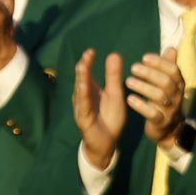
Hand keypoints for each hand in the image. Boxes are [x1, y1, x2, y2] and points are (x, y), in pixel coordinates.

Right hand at [71, 49, 126, 170]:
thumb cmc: (109, 118)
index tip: (91, 51)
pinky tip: (83, 87)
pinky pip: (83, 106)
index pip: (87, 73)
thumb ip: (113, 76)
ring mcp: (81, 108)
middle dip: (83, 67)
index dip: (88, 62)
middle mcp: (82, 97)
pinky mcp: (84, 119)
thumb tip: (114, 53)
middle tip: (87, 54)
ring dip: (81, 79)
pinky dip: (82, 96)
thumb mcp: (115, 94)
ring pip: (80, 92)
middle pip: (81, 79)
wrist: (106, 143)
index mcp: (90, 90)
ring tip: (82, 66)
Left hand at [124, 48, 189, 145]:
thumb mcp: (168, 83)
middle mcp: (177, 96)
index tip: (144, 57)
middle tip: (133, 68)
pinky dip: (141, 106)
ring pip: (159, 96)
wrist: (168, 129)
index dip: (159, 62)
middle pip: (166, 82)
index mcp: (179, 84)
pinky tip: (129, 99)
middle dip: (149, 73)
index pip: (173, 70)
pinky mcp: (161, 122)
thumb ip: (168, 67)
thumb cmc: (165, 101)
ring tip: (128, 81)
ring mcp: (170, 110)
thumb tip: (172, 48)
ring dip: (143, 87)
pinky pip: (152, 114)